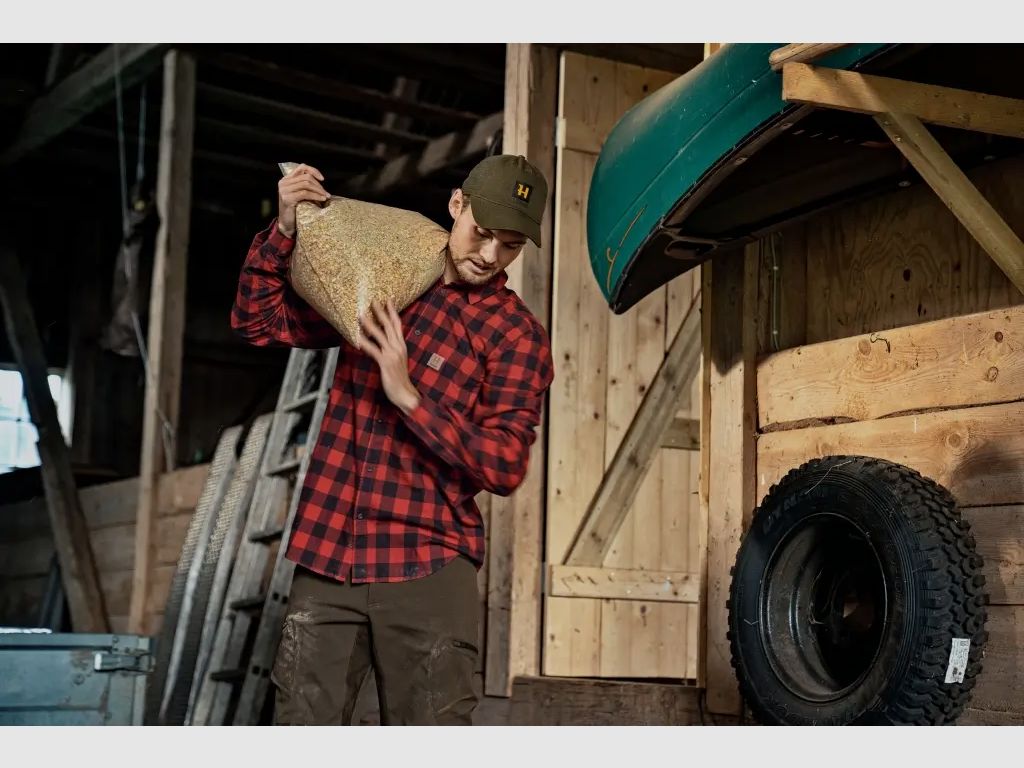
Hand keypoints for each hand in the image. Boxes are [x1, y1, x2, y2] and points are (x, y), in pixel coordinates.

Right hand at [277, 163, 328, 236]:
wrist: (287, 224)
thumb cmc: (296, 210)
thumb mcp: (299, 194)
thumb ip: (305, 186)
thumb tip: (321, 181)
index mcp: (286, 179)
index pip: (302, 167)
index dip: (314, 171)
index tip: (322, 179)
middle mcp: (284, 183)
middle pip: (306, 177)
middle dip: (318, 185)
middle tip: (326, 193)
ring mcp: (284, 190)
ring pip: (306, 184)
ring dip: (319, 190)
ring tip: (326, 196)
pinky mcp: (287, 198)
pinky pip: (305, 193)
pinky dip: (315, 196)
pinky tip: (322, 199)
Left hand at [360, 299, 419, 414]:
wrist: (405, 393)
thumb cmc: (399, 379)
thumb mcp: (397, 361)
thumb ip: (391, 350)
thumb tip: (379, 341)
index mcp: (401, 345)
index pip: (397, 324)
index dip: (392, 311)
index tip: (388, 299)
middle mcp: (398, 347)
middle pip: (388, 325)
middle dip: (380, 312)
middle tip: (373, 301)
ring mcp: (392, 354)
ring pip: (379, 335)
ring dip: (369, 324)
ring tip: (360, 315)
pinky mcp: (386, 362)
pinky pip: (373, 350)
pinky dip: (364, 343)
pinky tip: (357, 338)